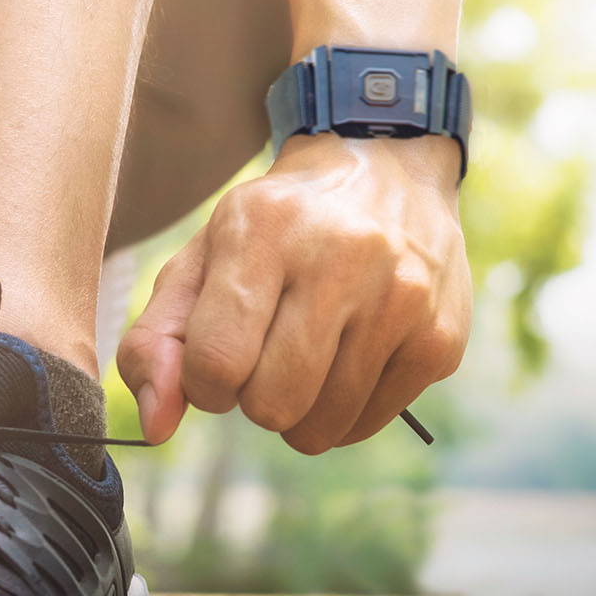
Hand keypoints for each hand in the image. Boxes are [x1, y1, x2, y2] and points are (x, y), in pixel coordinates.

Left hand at [118, 134, 470, 453]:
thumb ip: (156, 341)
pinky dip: (343, 412)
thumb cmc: (276, 228)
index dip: (204, 384)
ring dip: (299, 411)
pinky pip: (367, 424)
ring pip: (322, 426)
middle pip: (272, 404)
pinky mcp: (439, 337)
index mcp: (265, 229)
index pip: (216, 362)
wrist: (385, 169)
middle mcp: (342, 258)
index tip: (216, 362)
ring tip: (307, 356)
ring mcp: (401, 299)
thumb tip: (156, 426)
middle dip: (254, 399)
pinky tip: (346, 361)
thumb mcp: (201, 259)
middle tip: (266, 356)